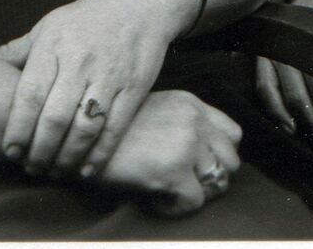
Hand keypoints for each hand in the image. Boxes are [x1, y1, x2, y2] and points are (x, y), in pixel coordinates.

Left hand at [0, 0, 196, 179]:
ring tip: (55, 172)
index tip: (10, 151)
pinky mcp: (135, 88)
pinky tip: (85, 169)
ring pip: (85, 128)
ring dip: (67, 157)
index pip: (30, 94)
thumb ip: (14, 51)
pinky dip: (99, 154)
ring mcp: (110, 75)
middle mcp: (81, 61)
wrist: (143, 2)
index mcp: (54, 45)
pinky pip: (115, 128)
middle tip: (31, 168)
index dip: (17, 127)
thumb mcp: (48, 26)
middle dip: (40, 150)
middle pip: (55, 117)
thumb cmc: (88, 18)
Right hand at [96, 90, 242, 216]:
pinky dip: (176, 208)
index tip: (199, 166)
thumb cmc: (112, 132)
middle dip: (211, 178)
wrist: (79, 141)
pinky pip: (195, 202)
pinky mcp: (173, 171)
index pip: (233, 134)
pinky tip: (155, 200)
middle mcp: (194, 121)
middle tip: (184, 185)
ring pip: (218, 183)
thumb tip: (206, 158)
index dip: (219, 155)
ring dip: (196, 193)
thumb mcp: (155, 112)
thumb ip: (184, 125)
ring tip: (170, 192)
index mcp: (191, 104)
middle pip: (232, 160)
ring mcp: (185, 145)